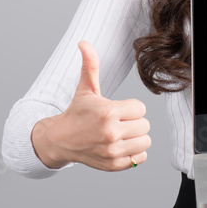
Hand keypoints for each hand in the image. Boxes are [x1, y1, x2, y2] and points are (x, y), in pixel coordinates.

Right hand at [31, 40, 150, 171]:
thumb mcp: (85, 89)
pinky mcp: (114, 165)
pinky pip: (140, 158)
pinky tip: (121, 145)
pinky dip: (135, 153)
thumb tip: (84, 42)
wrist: (61, 140)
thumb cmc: (77, 113)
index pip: (141, 108)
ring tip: (121, 134)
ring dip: (136, 137)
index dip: (131, 108)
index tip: (118, 110)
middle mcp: (110, 133)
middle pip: (145, 125)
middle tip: (119, 122)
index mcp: (107, 113)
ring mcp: (112, 151)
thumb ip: (90, 65)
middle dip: (134, 122)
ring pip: (145, 142)